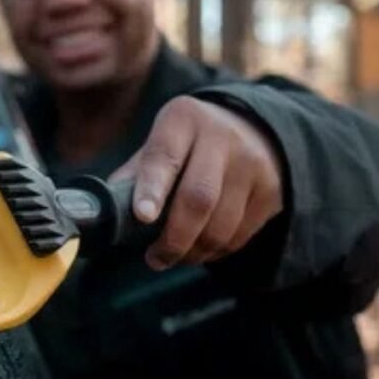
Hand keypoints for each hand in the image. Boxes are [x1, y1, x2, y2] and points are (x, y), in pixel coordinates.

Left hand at [110, 96, 283, 270]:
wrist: (254, 128)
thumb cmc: (190, 143)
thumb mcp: (161, 142)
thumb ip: (136, 174)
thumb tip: (107, 212)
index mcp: (183, 120)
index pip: (165, 156)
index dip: (152, 188)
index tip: (142, 216)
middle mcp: (221, 137)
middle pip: (198, 198)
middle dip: (174, 238)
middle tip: (155, 258)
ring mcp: (252, 164)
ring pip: (221, 225)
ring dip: (194, 252)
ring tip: (175, 256)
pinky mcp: (272, 190)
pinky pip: (240, 236)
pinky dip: (216, 252)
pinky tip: (202, 248)